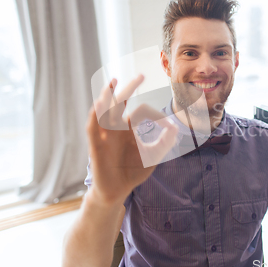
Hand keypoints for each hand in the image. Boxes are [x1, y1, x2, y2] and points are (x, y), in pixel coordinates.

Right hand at [86, 75, 177, 204]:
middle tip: (141, 75)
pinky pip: (92, 127)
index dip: (157, 116)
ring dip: (107, 96)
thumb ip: (164, 143)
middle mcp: (116, 127)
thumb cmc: (133, 172)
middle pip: (120, 102)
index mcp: (129, 128)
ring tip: (113, 81)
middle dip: (130, 88)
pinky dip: (94, 115)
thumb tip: (175, 128)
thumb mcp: (153, 156)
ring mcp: (105, 135)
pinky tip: (99, 104)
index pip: (142, 111)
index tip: (170, 128)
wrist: (117, 191)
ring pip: (104, 110)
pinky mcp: (96, 145)